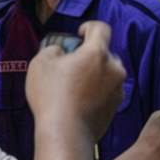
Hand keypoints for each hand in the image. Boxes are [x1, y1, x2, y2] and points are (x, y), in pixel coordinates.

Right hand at [26, 21, 125, 140]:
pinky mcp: (116, 105)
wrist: (66, 132)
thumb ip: (54, 49)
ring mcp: (118, 88)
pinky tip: (79, 98)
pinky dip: (96, 90)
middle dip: (89, 54)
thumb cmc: (52, 96)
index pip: (101, 28)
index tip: (80, 33)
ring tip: (72, 84)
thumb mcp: (41, 62)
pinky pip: (107, 90)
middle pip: (104, 53)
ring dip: (93, 73)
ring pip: (107, 73)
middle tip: (69, 63)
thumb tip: (62, 52)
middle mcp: (114, 69)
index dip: (89, 27)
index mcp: (98, 53)